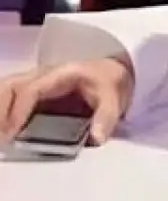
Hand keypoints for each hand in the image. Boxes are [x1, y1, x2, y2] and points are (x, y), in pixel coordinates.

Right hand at [0, 56, 134, 146]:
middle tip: (2, 137)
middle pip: (12, 86)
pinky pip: (11, 99)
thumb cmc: (108, 83)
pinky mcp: (33, 95)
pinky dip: (6, 113)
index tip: (11, 134)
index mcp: (62, 74)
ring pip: (8, 90)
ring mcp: (36, 83)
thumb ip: (106, 116)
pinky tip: (6, 133)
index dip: (19, 111)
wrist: (111, 73)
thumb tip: (97, 137)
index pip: (32, 89)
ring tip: (2, 136)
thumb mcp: (113, 97)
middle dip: (2, 109)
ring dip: (2, 110)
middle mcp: (44, 76)